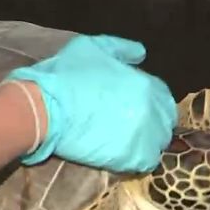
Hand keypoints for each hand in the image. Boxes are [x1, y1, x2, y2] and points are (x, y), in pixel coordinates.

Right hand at [5, 35, 177, 172]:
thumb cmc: (66, 75)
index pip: (164, 97)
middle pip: (165, 122)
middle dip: (153, 123)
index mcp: (145, 85)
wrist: (44, 107)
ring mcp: (143, 136)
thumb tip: (141, 53)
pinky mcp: (130, 157)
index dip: (152, 102)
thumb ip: (121, 48)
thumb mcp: (93, 47)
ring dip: (147, 142)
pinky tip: (124, 155)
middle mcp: (150, 110)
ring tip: (127, 142)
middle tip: (131, 126)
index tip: (137, 107)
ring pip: (158, 144)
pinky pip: (146, 162)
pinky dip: (139, 159)